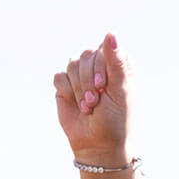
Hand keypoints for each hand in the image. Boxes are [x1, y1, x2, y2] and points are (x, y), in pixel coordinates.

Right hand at [53, 34, 131, 161]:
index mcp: (118, 66)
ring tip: (89, 106)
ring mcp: (81, 75)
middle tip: (96, 101)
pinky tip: (77, 105)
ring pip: (72, 65)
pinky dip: (67, 92)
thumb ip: (115, 62)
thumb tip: (111, 34)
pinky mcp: (65, 86)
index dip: (100, 67)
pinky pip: (59, 77)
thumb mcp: (119, 91)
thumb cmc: (115, 118)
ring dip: (79, 89)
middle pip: (86, 56)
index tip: (104, 87)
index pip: (105, 49)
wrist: (98, 144)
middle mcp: (99, 67)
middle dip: (89, 81)